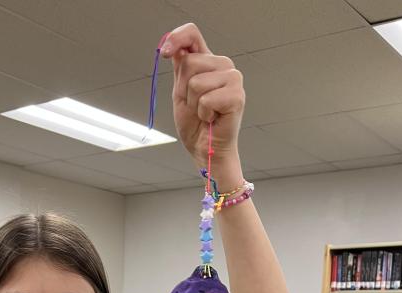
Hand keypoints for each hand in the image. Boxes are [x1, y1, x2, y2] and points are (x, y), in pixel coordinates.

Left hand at [160, 23, 244, 178]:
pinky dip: (203, 113)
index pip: (192, 34)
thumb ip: (180, 68)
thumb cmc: (195, 125)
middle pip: (190, 62)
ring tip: (204, 113)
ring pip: (196, 82)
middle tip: (195, 106)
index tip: (164, 52)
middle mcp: (223, 65)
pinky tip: (212, 118)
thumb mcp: (180, 92)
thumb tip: (172, 47)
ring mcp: (233, 79)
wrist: (206, 150)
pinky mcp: (237, 96)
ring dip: (194, 104)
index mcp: (209, 61)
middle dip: (185, 90)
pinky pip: (206, 99)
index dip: (176, 38)